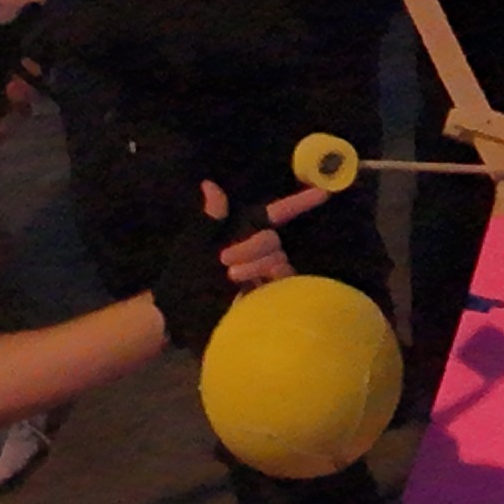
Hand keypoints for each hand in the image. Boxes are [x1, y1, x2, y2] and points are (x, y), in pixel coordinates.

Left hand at [156, 177, 333, 349]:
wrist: (181, 318)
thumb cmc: (184, 278)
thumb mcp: (193, 245)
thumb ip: (208, 219)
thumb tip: (210, 185)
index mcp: (241, 233)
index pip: (273, 214)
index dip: (298, 202)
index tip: (322, 194)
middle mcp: (258, 251)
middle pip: (271, 239)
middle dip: (252, 247)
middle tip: (225, 262)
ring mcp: (264, 274)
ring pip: (278, 261)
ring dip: (256, 266)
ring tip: (233, 280)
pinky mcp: (269, 296)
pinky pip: (283, 284)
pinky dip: (271, 283)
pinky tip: (256, 288)